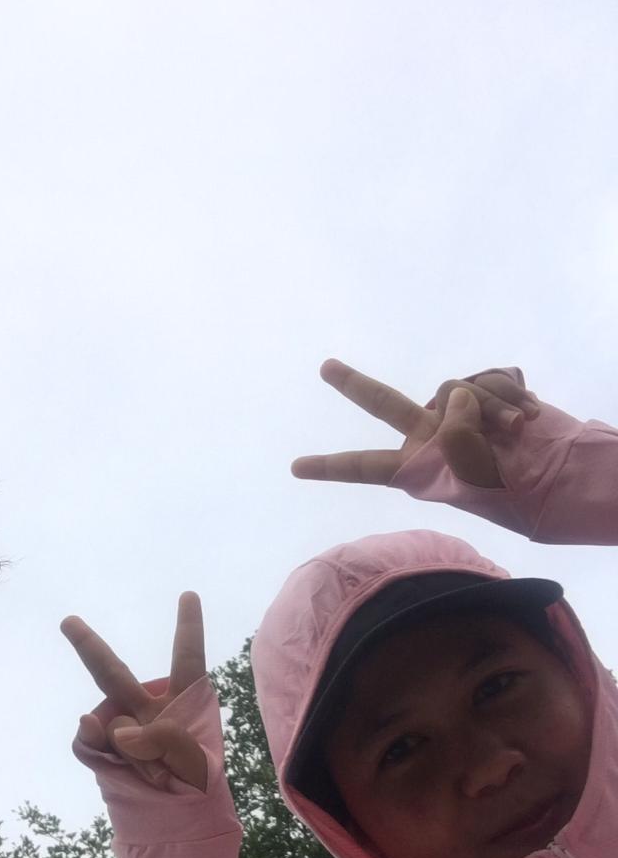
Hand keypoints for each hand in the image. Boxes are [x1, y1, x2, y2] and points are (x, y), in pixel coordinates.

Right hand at [60, 592, 207, 791]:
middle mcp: (147, 709)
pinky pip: (88, 745)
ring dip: (128, 748)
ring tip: (154, 771)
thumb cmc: (194, 781)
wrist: (175, 815)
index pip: (187, 659)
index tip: (188, 595)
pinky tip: (116, 762)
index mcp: (182, 702)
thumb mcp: (196, 764)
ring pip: (105, 725)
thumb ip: (162, 739)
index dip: (188, 629)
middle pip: (113, 674)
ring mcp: (122, 731)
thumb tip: (96, 721)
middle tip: (67, 621)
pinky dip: (98, 751)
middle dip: (89, 648)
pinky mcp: (102, 753)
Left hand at [292, 360, 541, 487]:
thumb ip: (453, 431)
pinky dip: (510, 395)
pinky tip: (529, 416)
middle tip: (325, 367)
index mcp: (418, 469)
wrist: (562, 478)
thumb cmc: (513, 490)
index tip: (295, 468)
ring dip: (489, 407)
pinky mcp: (488, 397)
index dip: (331, 466)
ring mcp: (460, 416)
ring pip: (455, 390)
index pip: (365, 464)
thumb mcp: (471, 473)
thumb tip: (458, 395)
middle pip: (384, 404)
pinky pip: (487, 380)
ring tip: (515, 430)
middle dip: (355, 385)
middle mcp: (432, 439)